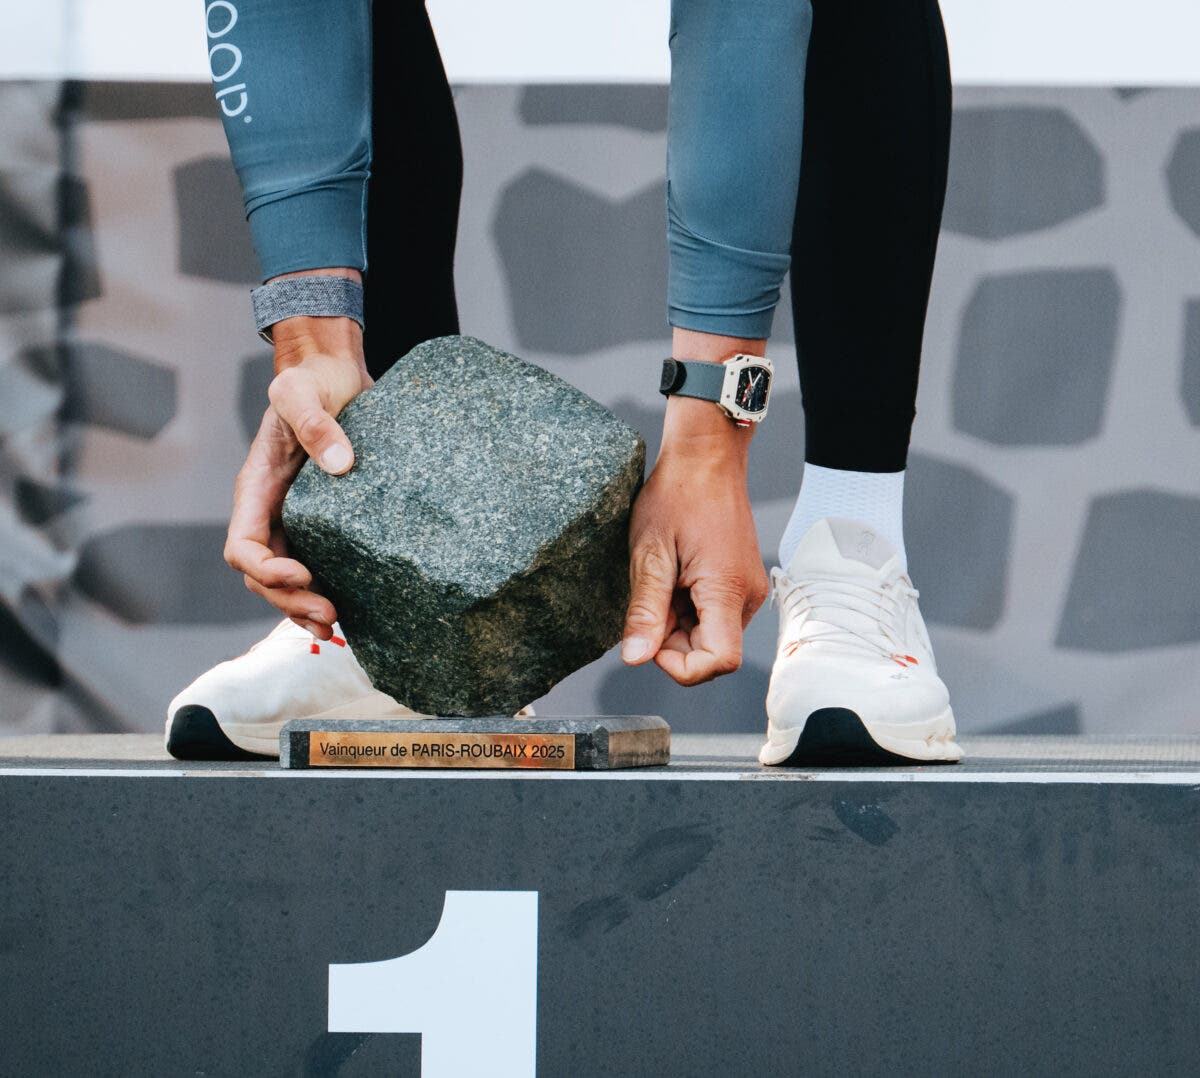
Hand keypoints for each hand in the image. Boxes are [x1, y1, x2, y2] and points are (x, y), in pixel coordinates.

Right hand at [223, 301, 370, 639]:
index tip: (303, 573)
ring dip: (303, 608)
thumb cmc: (310, 381)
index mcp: (256, 488)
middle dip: (290, 600)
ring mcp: (295, 520)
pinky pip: (317, 566)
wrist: (333, 375)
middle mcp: (271, 511)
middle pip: (264, 575)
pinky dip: (324, 593)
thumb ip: (318, 424)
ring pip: (286, 581)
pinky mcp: (324, 522)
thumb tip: (341, 466)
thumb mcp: (305, 393)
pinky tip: (348, 615)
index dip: (267, 568)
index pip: (244, 545)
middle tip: (330, 616)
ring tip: (334, 629)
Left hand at [621, 398, 769, 685]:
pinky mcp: (740, 581)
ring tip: (662, 579)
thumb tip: (635, 658)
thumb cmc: (678, 493)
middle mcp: (747, 595)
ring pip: (711, 635)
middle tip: (649, 599)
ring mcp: (747, 588)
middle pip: (712, 652)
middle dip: (673, 641)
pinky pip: (714, 614)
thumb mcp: (649, 553)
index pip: (719, 661)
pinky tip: (673, 576)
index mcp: (727, 590)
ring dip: (678, 623)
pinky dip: (687, 608)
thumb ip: (645, 610)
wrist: (706, 455)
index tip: (651, 638)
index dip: (681, 666)